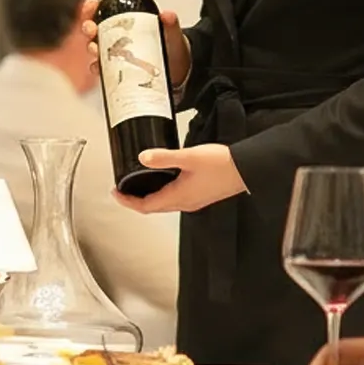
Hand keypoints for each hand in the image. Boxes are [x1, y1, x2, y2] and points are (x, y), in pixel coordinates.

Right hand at [80, 0, 190, 89]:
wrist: (180, 69)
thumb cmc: (172, 46)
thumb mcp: (171, 33)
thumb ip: (170, 23)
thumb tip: (167, 15)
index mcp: (126, 22)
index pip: (103, 11)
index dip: (92, 7)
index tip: (91, 6)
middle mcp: (116, 37)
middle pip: (94, 29)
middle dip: (88, 28)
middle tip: (92, 30)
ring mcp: (116, 54)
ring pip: (95, 48)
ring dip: (91, 48)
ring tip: (96, 50)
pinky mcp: (118, 71)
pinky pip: (102, 69)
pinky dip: (98, 68)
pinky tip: (99, 68)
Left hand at [113, 144, 245, 212]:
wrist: (248, 169)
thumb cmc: (222, 165)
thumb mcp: (189, 157)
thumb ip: (164, 157)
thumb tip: (143, 157)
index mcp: (178, 197)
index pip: (145, 206)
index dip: (127, 201)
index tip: (115, 192)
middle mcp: (185, 203)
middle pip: (153, 207)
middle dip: (135, 200)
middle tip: (122, 189)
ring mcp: (193, 201)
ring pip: (164, 204)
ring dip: (149, 197)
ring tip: (138, 183)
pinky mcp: (201, 195)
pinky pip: (176, 199)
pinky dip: (163, 193)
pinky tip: (164, 180)